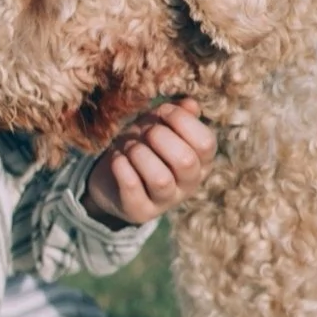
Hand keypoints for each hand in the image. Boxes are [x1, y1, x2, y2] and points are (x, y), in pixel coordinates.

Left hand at [82, 100, 215, 227]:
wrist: (111, 178)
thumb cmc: (142, 146)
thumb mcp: (158, 125)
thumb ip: (176, 114)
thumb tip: (191, 104)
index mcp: (201, 161)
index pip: (206, 143)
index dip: (182, 121)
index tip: (162, 112)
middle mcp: (189, 185)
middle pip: (185, 161)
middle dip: (159, 137)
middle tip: (144, 132)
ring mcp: (166, 201)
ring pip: (160, 179)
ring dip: (139, 154)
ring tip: (129, 147)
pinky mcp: (141, 212)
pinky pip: (133, 188)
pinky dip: (122, 167)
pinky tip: (117, 158)